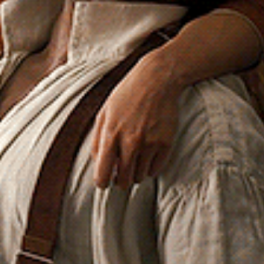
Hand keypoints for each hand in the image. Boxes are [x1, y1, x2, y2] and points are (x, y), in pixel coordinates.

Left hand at [91, 50, 182, 188]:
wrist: (156, 80)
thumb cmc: (127, 95)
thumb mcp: (104, 112)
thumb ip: (97, 139)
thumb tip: (97, 163)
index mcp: (111, 134)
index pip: (102, 173)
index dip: (101, 182)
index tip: (103, 183)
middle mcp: (130, 142)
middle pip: (123, 180)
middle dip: (119, 181)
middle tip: (120, 174)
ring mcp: (150, 144)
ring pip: (140, 177)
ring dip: (135, 173)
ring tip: (135, 159)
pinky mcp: (166, 144)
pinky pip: (156, 170)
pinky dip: (150, 167)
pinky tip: (148, 154)